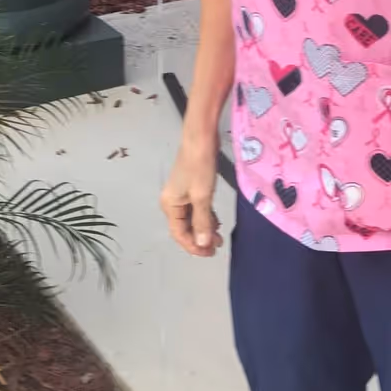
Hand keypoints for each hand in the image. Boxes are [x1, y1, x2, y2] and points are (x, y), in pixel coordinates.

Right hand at [160, 134, 222, 256]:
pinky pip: (197, 208)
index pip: (179, 234)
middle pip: (184, 227)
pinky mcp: (192, 186)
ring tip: (220, 237)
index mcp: (170, 205)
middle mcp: (172, 202)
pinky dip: (206, 216)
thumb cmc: (199, 167)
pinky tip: (216, 221)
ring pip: (192, 218)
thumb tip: (201, 244)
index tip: (210, 253)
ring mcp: (182, 194)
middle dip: (200, 239)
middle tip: (217, 247)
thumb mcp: (202, 196)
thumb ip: (202, 222)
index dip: (194, 246)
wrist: (201, 137)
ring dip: (204, 228)